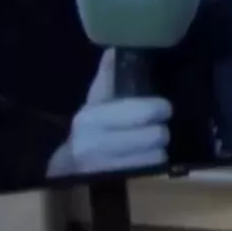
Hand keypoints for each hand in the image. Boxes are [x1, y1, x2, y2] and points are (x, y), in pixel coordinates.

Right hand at [47, 50, 171, 178]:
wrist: (69, 165)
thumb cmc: (89, 126)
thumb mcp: (96, 100)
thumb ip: (109, 75)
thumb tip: (115, 48)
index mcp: (92, 118)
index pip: (141, 112)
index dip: (158, 109)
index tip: (162, 108)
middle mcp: (95, 144)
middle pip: (155, 136)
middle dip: (160, 131)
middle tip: (157, 127)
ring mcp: (105, 167)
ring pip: (156, 155)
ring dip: (158, 149)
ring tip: (150, 143)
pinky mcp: (114, 182)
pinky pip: (150, 170)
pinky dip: (154, 163)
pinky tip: (145, 156)